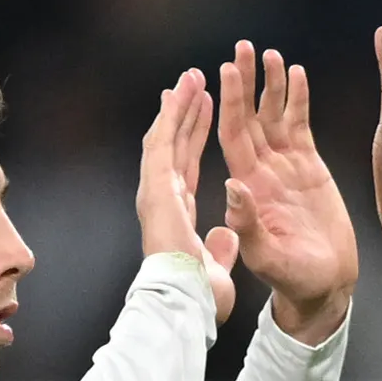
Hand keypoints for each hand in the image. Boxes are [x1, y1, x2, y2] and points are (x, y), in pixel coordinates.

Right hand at [133, 67, 241, 321]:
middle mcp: (163, 197)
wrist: (186, 303)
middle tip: (192, 83)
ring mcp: (155, 191)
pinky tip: (182, 91)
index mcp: (176, 212)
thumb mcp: (218, 267)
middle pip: (174, 144)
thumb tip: (226, 236)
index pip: (185, 164)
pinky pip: (164, 141)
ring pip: (166, 136)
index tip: (202, 112)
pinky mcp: (155, 187)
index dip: (192, 137)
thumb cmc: (200, 297)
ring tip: (189, 77)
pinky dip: (172, 115)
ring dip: (177, 106)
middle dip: (183, 112)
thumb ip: (221, 247)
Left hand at [214, 40, 356, 343]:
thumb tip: (234, 188)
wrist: (322, 288)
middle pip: (246, 117)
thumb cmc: (291, 280)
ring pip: (271, 116)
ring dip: (268, 85)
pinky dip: (296, 100)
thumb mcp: (266, 258)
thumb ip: (250, 226)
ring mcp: (282, 169)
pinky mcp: (307, 168)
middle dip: (243, 82)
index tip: (221, 72)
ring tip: (268, 53)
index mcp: (244, 190)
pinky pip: (298, 126)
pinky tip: (295, 74)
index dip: (225, 103)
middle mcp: (259, 173)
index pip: (229, 137)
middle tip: (241, 48)